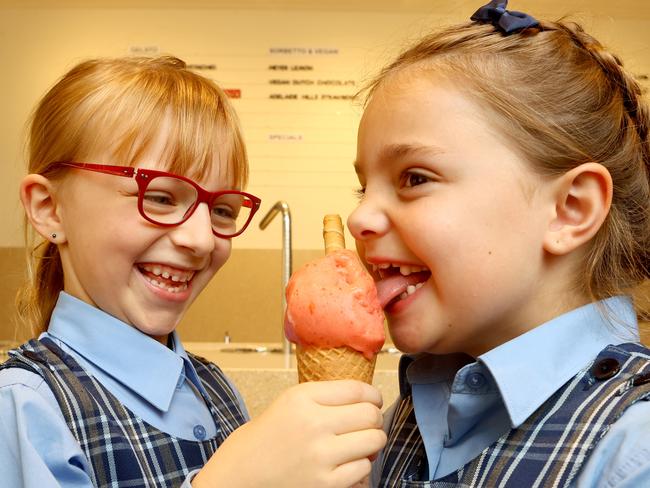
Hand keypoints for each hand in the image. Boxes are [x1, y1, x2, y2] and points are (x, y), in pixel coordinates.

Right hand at [192, 380, 385, 487]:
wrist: (243, 472)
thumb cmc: (269, 435)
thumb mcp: (291, 401)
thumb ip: (325, 395)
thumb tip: (368, 399)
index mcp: (302, 398)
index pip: (357, 389)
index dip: (373, 394)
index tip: (374, 399)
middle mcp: (313, 424)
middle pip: (370, 414)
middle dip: (375, 418)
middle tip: (369, 422)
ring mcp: (320, 455)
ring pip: (373, 441)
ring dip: (372, 442)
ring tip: (361, 442)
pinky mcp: (325, 483)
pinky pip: (364, 468)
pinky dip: (361, 465)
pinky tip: (347, 462)